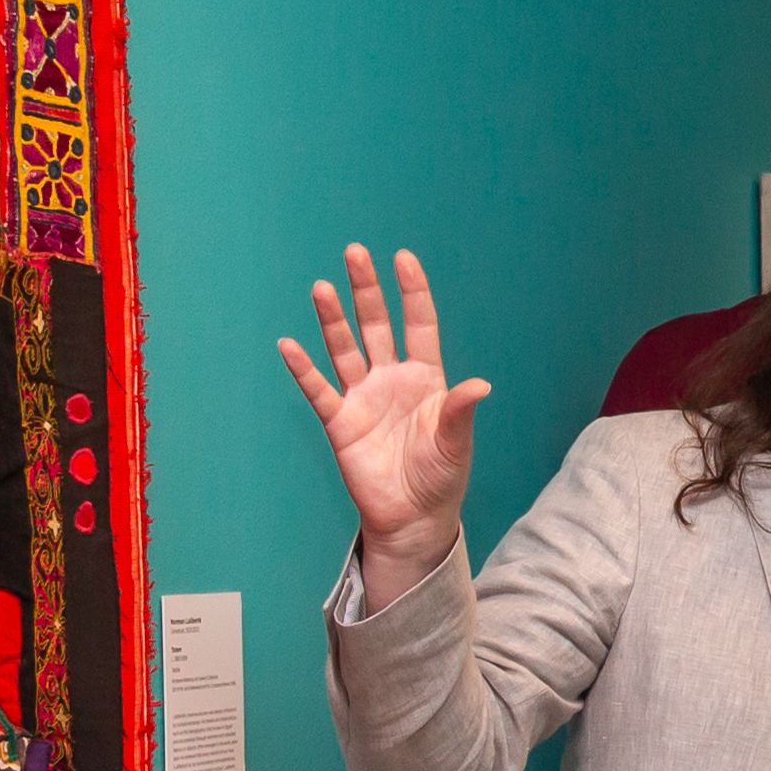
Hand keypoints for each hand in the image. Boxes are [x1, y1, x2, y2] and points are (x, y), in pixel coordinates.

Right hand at [279, 247, 484, 604]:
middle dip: (366, 290)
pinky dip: (304, 369)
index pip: (418, 325)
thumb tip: (480, 385)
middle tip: (355, 253)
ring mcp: (362, 397)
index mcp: (426, 378)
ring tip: (322, 288)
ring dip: (333, 320)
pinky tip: (289, 345)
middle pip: (376, 325)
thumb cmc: (440, 477)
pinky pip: (318, 390)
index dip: (412, 293)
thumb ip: (460, 411)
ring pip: (345, 349)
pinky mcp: (340, 422)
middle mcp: (391, 379)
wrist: (414, 517)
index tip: (403, 258)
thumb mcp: (455, 442)